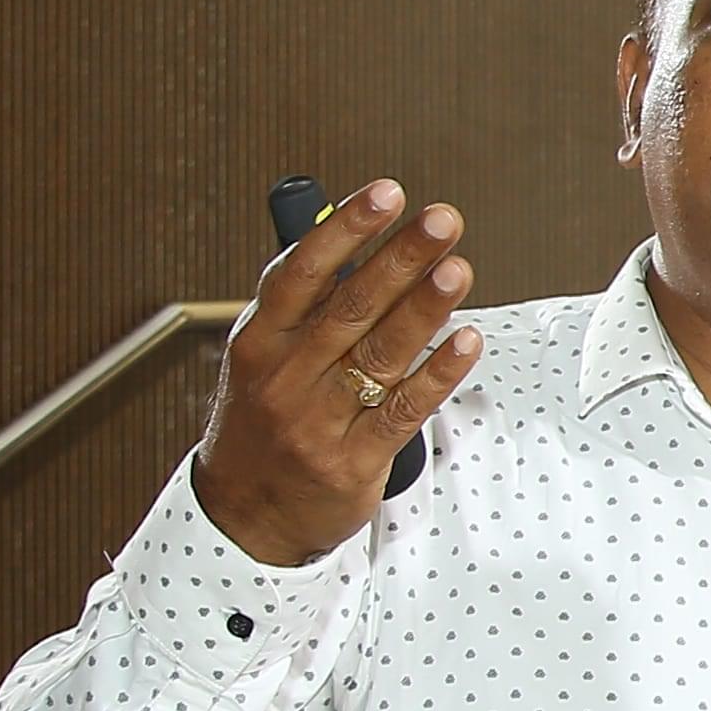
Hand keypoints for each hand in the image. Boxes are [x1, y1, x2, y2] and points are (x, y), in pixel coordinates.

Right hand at [191, 180, 478, 567]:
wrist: (243, 518)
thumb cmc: (261, 422)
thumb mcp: (259, 357)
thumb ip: (304, 304)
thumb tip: (361, 239)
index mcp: (258, 341)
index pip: (302, 272)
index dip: (345, 229)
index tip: (386, 193)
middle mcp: (285, 377)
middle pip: (349, 307)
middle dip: (400, 258)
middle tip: (442, 219)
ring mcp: (319, 421)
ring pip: (380, 354)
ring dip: (425, 307)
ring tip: (459, 268)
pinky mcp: (354, 461)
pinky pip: (404, 409)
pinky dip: (439, 373)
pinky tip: (467, 340)